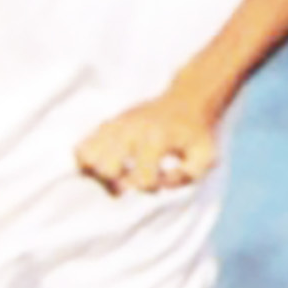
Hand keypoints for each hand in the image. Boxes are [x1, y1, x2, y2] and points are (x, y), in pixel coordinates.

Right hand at [75, 95, 218, 196]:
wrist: (187, 99)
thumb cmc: (197, 133)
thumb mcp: (205, 156)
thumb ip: (187, 176)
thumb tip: (160, 183)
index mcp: (157, 139)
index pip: (143, 180)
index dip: (153, 187)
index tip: (163, 177)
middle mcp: (132, 130)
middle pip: (106, 169)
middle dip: (119, 184)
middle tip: (131, 180)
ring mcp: (116, 126)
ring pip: (87, 157)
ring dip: (100, 174)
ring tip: (117, 173)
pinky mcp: (108, 124)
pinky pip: (82, 147)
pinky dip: (89, 162)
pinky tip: (107, 163)